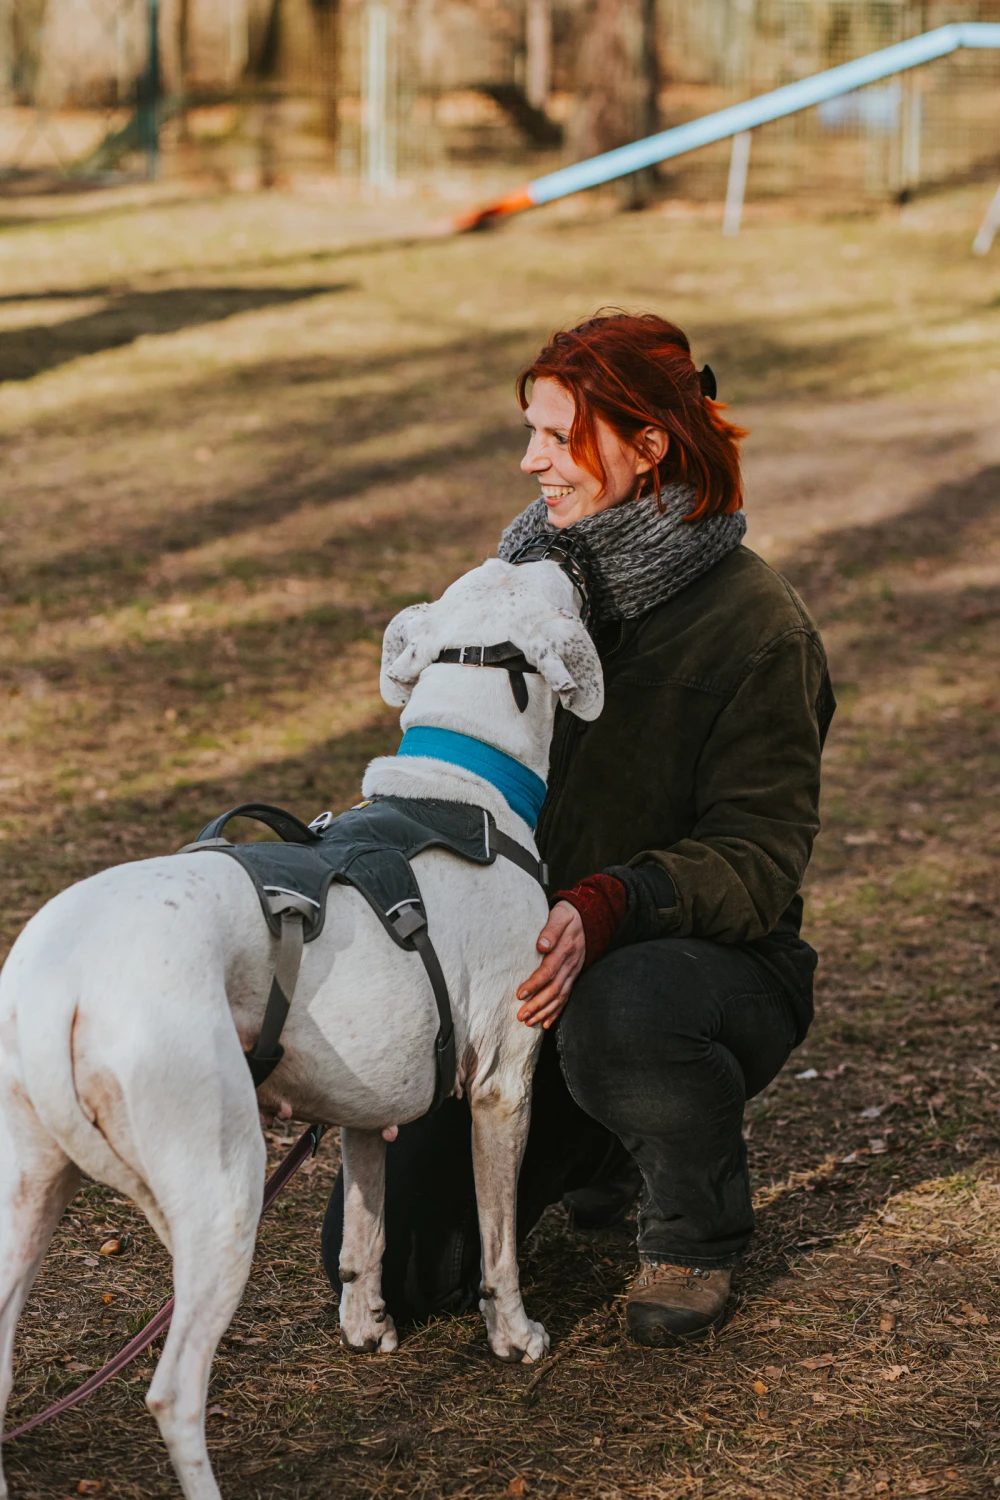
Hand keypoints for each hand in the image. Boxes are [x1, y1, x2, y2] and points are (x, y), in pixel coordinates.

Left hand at [516, 901, 585, 1029]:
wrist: (589, 917)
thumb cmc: (569, 915)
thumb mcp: (560, 915)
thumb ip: (551, 929)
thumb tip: (541, 945)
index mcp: (565, 950)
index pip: (548, 971)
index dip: (534, 984)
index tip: (520, 994)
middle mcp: (570, 964)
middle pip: (553, 989)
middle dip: (537, 1005)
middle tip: (521, 1016)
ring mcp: (573, 972)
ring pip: (560, 996)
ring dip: (544, 1011)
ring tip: (529, 1022)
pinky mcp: (574, 976)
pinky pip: (566, 996)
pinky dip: (556, 1011)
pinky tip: (546, 1022)